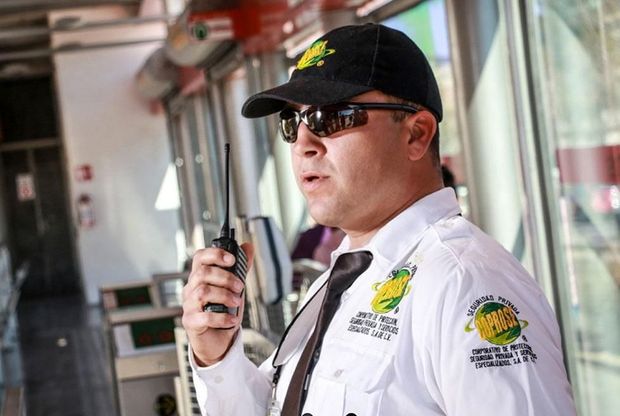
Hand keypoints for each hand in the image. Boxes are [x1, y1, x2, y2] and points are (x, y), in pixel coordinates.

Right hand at [182, 242, 253, 366]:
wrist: (217, 341)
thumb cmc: (223, 312)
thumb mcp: (234, 287)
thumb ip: (240, 268)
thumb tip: (247, 246)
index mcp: (200, 277)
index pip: (200, 257)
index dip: (215, 254)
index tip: (232, 260)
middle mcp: (191, 289)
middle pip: (203, 273)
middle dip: (225, 278)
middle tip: (239, 287)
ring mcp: (189, 306)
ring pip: (202, 292)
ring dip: (224, 296)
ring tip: (236, 302)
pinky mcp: (191, 323)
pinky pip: (204, 317)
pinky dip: (222, 318)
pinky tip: (232, 320)